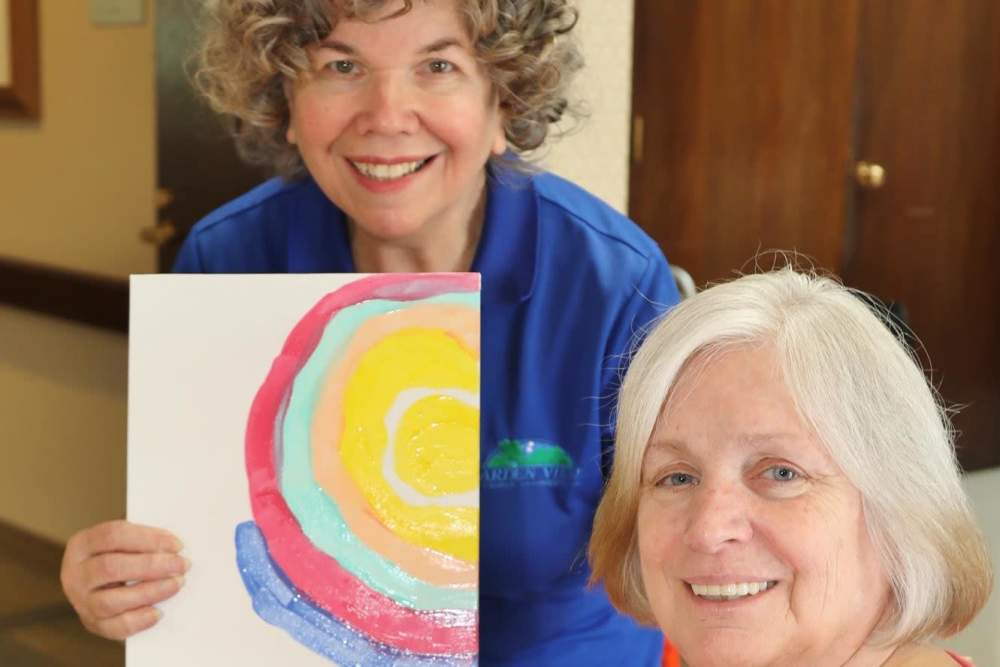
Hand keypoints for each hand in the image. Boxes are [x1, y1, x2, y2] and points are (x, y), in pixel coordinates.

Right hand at [60, 520, 188, 639]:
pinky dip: (138, 620)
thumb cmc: (119, 554)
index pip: (113, 536)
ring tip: (176, 584)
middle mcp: (75, 574)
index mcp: (82, 544)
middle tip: (182, 565)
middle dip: (151, 566)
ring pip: (111, 600)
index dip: (147, 539)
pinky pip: (114, 627)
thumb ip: (144, 541)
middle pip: (111, 567)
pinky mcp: (92, 623)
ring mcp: (81, 601)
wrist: (99, 582)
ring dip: (149, 592)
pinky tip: (158, 612)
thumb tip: (174, 549)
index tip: (176, 545)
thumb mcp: (124, 541)